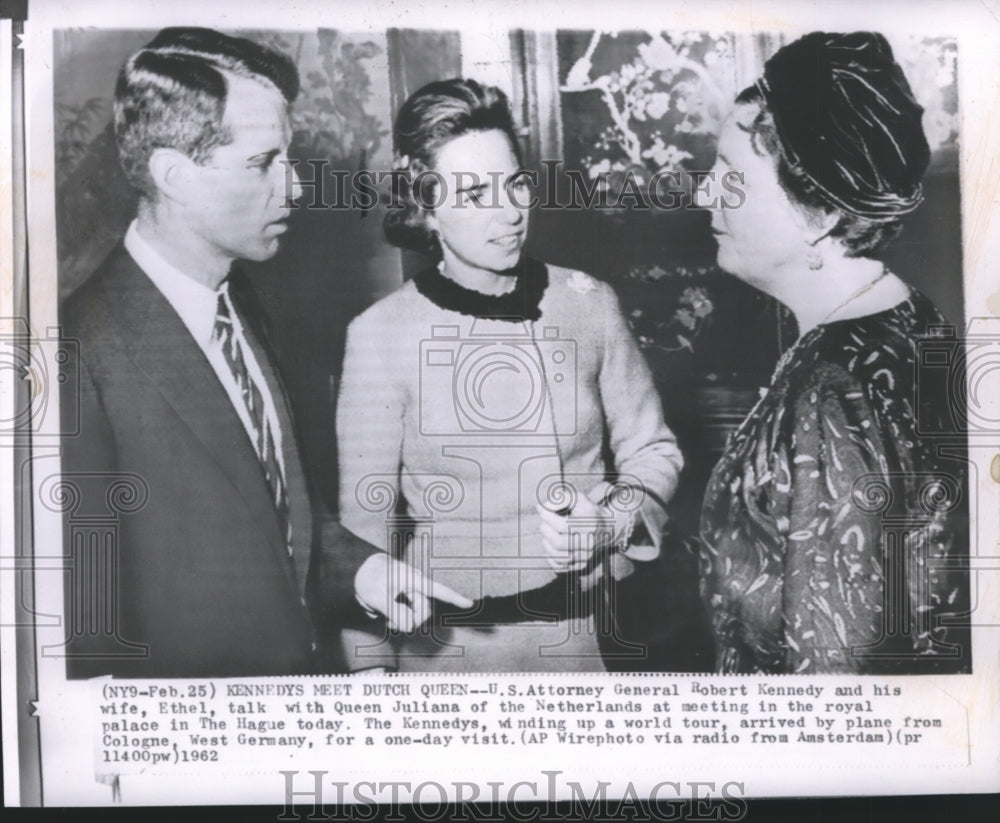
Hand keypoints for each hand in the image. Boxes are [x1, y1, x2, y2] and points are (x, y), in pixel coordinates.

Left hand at [353, 552, 472, 632]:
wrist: (360, 573)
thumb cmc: (370, 578)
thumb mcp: (376, 596)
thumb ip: (394, 612)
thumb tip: (410, 625)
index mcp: (413, 580)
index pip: (438, 590)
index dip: (454, 598)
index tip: (470, 604)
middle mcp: (416, 588)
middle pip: (424, 612)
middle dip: (410, 620)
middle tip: (391, 620)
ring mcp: (411, 596)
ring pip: (416, 618)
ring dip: (402, 622)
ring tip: (386, 616)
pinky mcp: (405, 604)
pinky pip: (408, 619)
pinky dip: (399, 622)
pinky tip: (387, 618)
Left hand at [537, 495, 621, 572]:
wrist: (608, 528)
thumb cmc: (588, 511)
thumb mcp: (579, 498)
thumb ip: (561, 499)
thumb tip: (544, 507)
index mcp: (590, 524)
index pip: (562, 525)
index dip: (546, 516)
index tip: (541, 509)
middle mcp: (590, 542)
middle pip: (558, 542)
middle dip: (545, 530)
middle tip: (544, 523)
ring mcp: (586, 556)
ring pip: (558, 557)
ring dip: (546, 544)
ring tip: (548, 534)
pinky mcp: (582, 565)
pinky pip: (560, 567)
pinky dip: (551, 558)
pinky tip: (552, 547)